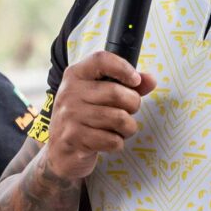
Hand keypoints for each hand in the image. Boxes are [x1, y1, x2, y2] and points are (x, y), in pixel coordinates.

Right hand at [41, 52, 156, 182]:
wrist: (59, 151)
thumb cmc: (85, 118)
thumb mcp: (99, 96)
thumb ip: (126, 86)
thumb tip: (150, 80)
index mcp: (75, 75)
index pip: (101, 60)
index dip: (123, 68)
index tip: (135, 81)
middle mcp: (70, 92)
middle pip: (117, 93)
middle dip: (133, 105)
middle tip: (129, 112)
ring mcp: (70, 116)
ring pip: (119, 118)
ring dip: (128, 127)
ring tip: (120, 129)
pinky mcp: (74, 138)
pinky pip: (112, 140)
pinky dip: (117, 143)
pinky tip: (108, 141)